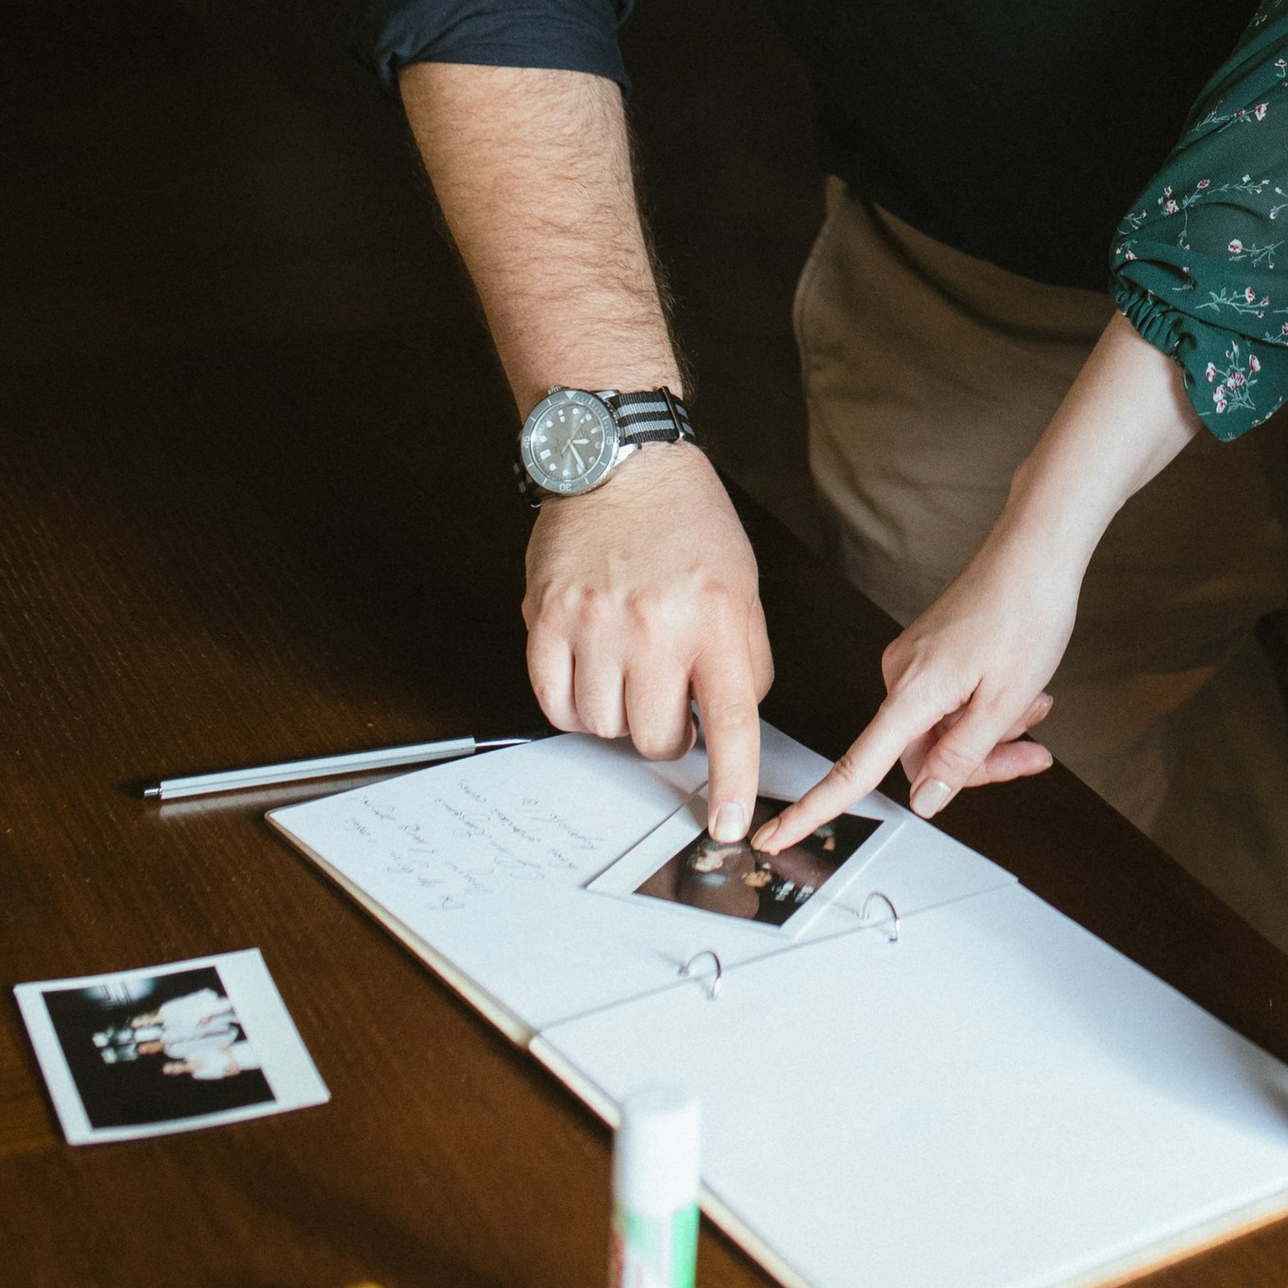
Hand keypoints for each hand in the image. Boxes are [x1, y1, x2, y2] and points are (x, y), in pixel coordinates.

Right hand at [524, 443, 772, 839]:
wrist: (622, 461)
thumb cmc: (690, 524)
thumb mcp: (742, 586)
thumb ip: (742, 659)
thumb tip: (728, 732)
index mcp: (717, 616)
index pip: (731, 723)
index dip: (732, 785)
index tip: (728, 826)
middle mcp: (656, 625)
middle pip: (658, 739)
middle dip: (668, 732)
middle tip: (667, 694)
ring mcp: (595, 623)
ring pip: (604, 729)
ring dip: (618, 716)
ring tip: (627, 670)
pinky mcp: (546, 619)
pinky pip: (556, 705)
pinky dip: (574, 705)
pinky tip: (589, 671)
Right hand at [752, 511, 1076, 857]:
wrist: (1035, 548)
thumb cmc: (1024, 613)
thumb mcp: (1003, 702)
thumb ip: (962, 757)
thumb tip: (925, 799)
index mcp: (910, 693)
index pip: (852, 768)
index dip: (813, 808)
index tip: (772, 836)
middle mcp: (901, 675)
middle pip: (922, 754)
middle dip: (976, 762)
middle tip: (1029, 752)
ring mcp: (914, 660)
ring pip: (943, 728)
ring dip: (989, 731)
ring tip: (1034, 706)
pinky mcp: (930, 649)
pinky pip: (949, 699)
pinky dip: (983, 706)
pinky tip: (1023, 693)